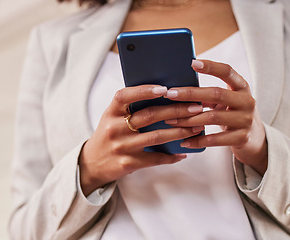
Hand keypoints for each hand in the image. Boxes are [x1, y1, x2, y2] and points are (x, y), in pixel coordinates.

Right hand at [79, 85, 204, 195]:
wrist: (92, 164)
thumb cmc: (109, 134)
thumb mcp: (112, 117)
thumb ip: (131, 107)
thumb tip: (164, 93)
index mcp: (111, 112)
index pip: (125, 96)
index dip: (144, 91)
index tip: (165, 89)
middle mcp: (115, 128)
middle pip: (149, 116)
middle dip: (176, 110)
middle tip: (196, 107)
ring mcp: (122, 147)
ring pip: (156, 137)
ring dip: (179, 131)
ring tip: (196, 127)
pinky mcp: (128, 163)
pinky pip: (155, 159)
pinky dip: (171, 156)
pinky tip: (184, 152)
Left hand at [165, 60, 267, 174]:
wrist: (255, 139)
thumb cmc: (233, 114)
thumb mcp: (227, 101)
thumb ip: (210, 94)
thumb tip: (179, 89)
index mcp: (242, 87)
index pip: (227, 72)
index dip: (211, 66)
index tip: (192, 62)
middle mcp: (247, 101)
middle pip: (216, 94)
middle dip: (190, 94)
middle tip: (170, 94)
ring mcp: (246, 120)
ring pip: (213, 117)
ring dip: (189, 119)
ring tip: (171, 120)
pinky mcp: (242, 138)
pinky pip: (215, 140)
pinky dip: (198, 140)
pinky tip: (184, 142)